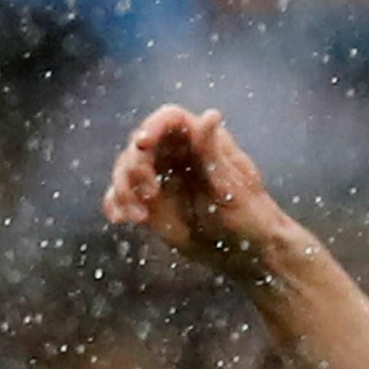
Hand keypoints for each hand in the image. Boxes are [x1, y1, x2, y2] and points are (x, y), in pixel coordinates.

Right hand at [103, 106, 292, 282]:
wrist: (249, 254)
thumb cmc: (252, 216)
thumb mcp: (234, 186)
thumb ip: (213, 153)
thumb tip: (210, 114)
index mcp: (200, 141)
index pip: (169, 119)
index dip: (152, 127)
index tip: (142, 144)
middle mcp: (176, 153)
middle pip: (139, 145)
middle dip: (135, 166)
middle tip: (149, 194)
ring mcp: (160, 176)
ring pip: (126, 169)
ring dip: (123, 189)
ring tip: (139, 216)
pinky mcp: (150, 201)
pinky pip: (124, 195)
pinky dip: (116, 204)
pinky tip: (120, 218)